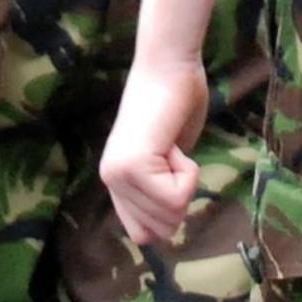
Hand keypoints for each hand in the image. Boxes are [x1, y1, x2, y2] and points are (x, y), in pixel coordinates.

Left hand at [98, 61, 208, 247]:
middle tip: (172, 155)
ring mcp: (119, 175)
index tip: (173, 174)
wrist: (169, 67)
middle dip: (182, 194)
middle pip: (163, 228)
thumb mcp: (168, 160)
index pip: (142, 234)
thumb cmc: (177, 104)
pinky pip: (179, 195)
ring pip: (173, 212)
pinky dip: (190, 172)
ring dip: (186, 180)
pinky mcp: (134, 166)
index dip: (170, 213)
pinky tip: (174, 144)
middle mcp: (111, 181)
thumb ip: (161, 190)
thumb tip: (169, 229)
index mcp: (116, 182)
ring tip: (171, 146)